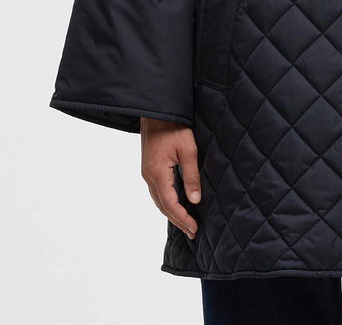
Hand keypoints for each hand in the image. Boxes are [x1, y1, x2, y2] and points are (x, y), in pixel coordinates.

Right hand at [140, 118, 200, 239]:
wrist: (157, 109)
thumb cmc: (174, 126)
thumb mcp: (188, 149)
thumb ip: (191, 176)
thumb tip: (195, 200)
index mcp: (157, 173)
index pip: (170, 204)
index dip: (182, 218)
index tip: (194, 229)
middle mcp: (148, 176)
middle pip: (162, 205)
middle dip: (177, 220)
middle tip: (192, 231)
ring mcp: (146, 171)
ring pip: (158, 199)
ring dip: (171, 212)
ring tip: (185, 222)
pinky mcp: (148, 166)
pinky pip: (156, 190)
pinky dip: (166, 201)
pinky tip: (175, 203)